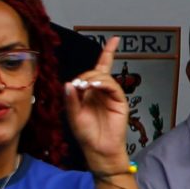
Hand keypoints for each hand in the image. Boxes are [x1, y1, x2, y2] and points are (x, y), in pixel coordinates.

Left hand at [64, 36, 132, 171]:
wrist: (98, 149)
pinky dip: (103, 83)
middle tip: (78, 85)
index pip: (99, 68)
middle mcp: (102, 91)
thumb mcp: (72, 114)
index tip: (115, 39)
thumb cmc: (86, 134)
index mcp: (91, 91)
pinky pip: (112, 86)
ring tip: (85, 88)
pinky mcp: (120, 101)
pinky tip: (94, 87)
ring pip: (104, 76)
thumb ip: (71, 98)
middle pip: (98, 71)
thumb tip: (69, 83)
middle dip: (87, 74)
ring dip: (93, 78)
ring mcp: (112, 95)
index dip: (108, 53)